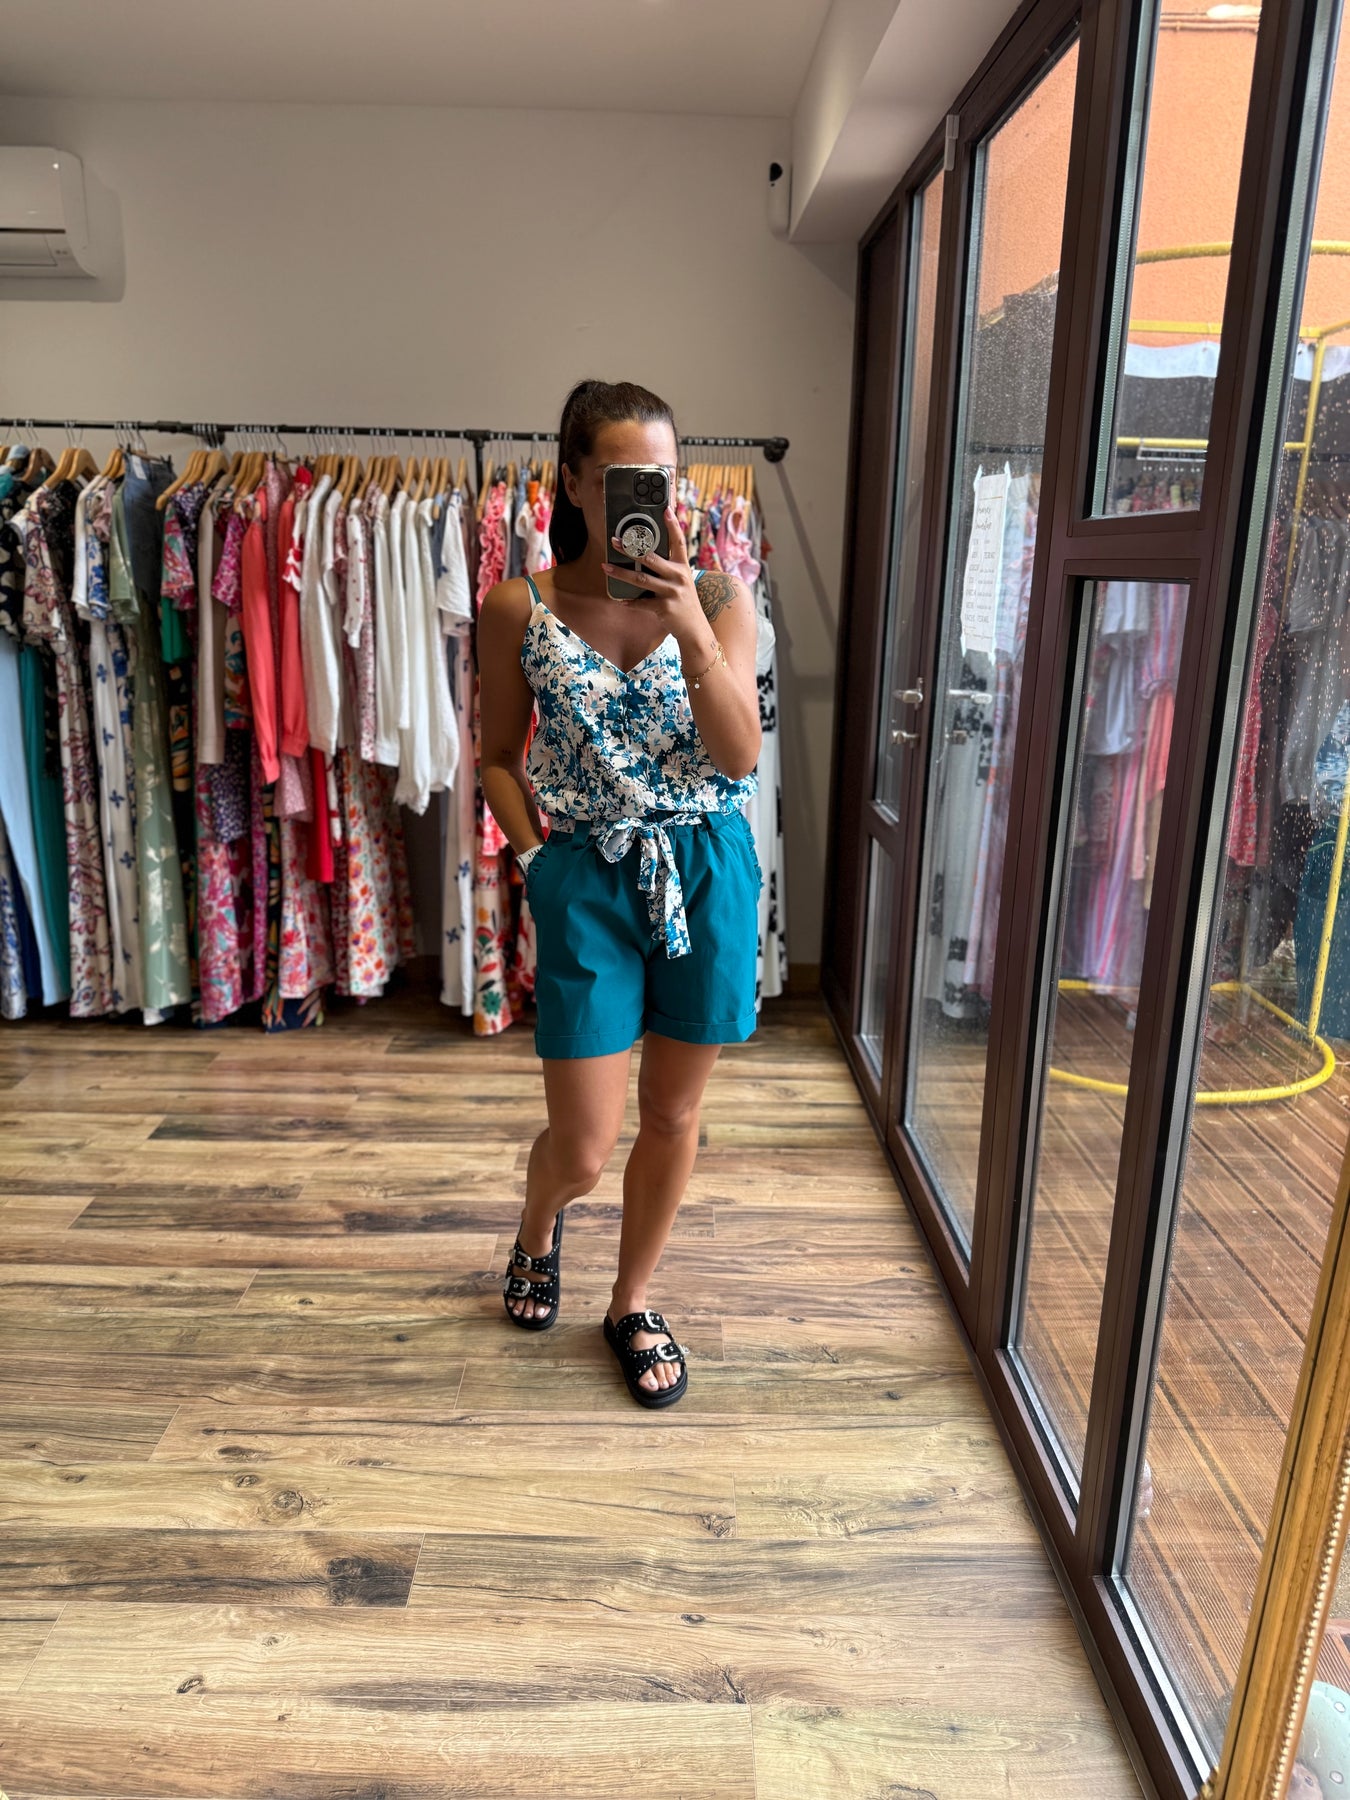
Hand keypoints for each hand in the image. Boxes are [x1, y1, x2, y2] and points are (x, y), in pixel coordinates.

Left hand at [602, 506, 710, 655]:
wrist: (694, 628)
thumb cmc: (683, 601)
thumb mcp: (681, 580)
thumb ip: (668, 567)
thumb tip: (644, 553)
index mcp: (683, 566)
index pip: (678, 540)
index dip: (672, 524)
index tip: (666, 509)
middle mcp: (679, 576)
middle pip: (651, 558)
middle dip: (631, 549)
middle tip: (615, 541)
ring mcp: (672, 592)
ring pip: (641, 579)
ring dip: (621, 573)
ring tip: (606, 567)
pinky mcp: (665, 608)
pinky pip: (642, 603)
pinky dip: (629, 601)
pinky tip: (619, 598)